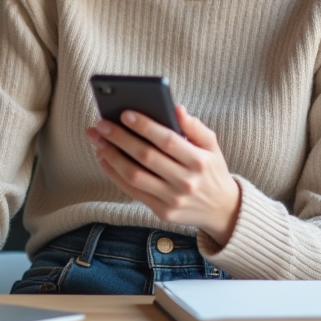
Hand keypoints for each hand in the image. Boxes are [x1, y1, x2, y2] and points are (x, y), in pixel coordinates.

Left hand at [85, 105, 240, 245]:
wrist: (222, 210)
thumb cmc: (211, 170)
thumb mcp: (212, 146)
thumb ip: (195, 126)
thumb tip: (176, 108)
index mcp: (199, 162)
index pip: (168, 141)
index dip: (145, 126)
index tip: (124, 113)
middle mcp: (186, 182)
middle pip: (146, 157)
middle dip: (120, 138)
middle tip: (101, 124)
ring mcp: (173, 200)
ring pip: (134, 176)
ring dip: (111, 156)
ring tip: (97, 140)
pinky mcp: (162, 212)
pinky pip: (132, 191)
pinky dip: (114, 174)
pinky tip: (104, 158)